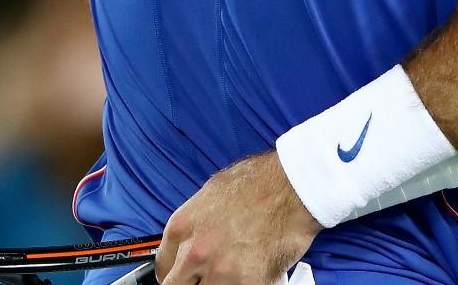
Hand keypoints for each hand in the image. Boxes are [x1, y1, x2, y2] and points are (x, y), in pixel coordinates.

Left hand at [156, 151, 318, 284]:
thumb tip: (192, 238)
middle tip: (208, 275)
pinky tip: (256, 271)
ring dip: (221, 282)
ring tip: (236, 270)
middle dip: (192, 282)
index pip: (163, 268)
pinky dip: (247, 283)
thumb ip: (195, 222)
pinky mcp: (248, 284)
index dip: (177, 272)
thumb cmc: (260, 182)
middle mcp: (195, 253)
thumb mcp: (212, 192)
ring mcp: (221, 272)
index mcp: (182, 227)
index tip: (186, 275)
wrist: (294, 187)